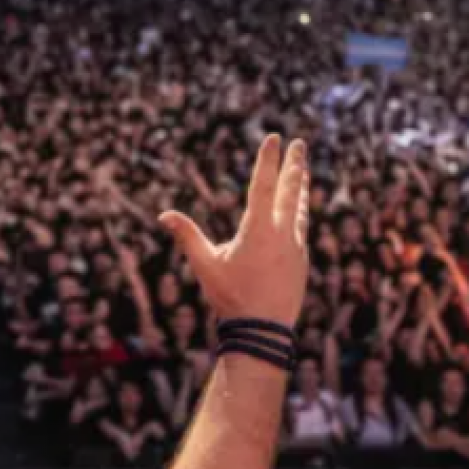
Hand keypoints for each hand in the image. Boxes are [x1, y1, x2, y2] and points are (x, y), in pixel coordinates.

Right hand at [158, 136, 309, 326]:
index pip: (263, 185)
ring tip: (305, 171)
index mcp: (258, 230)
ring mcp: (296, 247)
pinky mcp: (302, 261)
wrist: (264, 330)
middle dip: (294, 165)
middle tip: (300, 144)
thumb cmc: (231, 298)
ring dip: (302, 187)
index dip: (268, 160)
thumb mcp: (205, 265)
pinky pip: (302, 229)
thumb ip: (187, 236)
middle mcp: (282, 233)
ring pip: (301, 209)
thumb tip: (164, 216)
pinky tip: (300, 212)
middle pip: (291, 191)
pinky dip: (301, 214)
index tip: (275, 138)